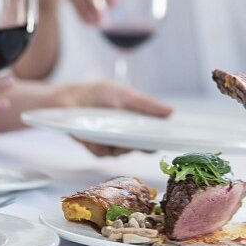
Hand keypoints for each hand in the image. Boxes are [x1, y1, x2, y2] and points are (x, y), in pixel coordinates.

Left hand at [55, 82, 171, 156]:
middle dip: (146, 144)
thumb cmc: (99, 93)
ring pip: (123, 152)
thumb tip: (171, 112)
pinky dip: (99, 143)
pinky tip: (94, 133)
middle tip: (148, 139)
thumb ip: (145, 104)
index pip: (158, 134)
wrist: (68, 99)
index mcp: (139, 123)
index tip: (177, 136)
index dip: (168, 136)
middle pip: (144, 147)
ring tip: (115, 130)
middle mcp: (128, 137)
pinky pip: (103, 152)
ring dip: (119, 142)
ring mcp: (113, 145)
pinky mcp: (96, 149)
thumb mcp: (123, 94)